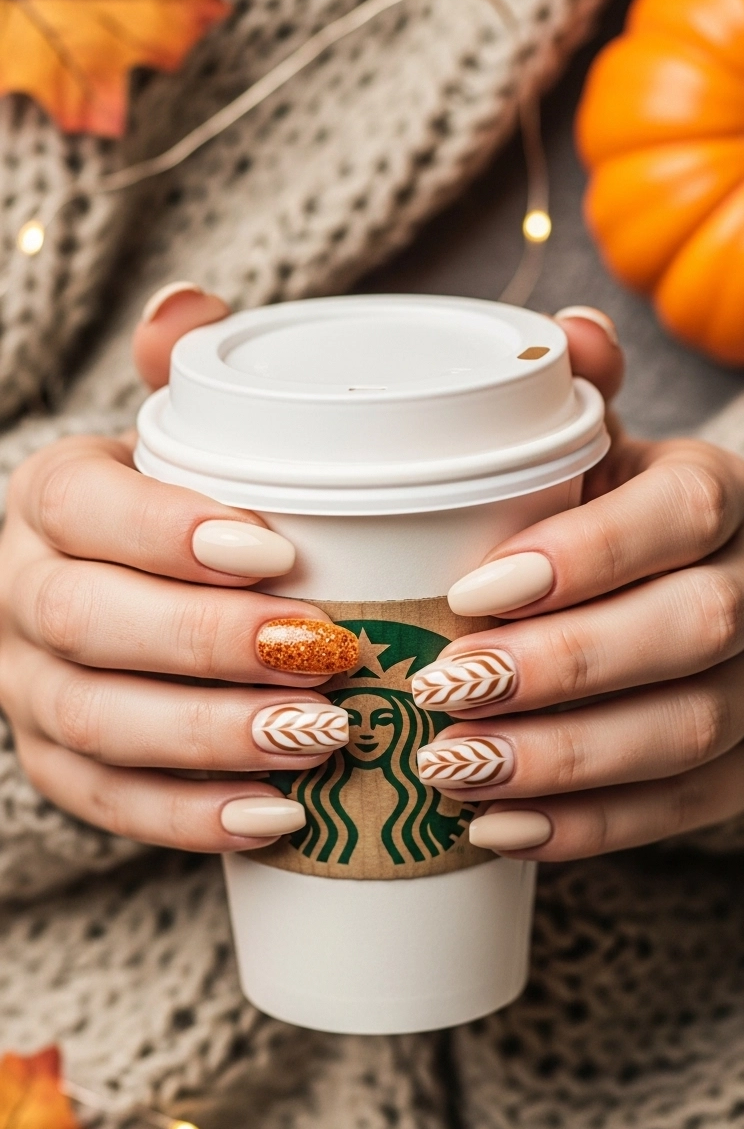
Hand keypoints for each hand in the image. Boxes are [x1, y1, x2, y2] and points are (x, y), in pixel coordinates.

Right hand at [0, 285, 357, 851]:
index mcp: (51, 499)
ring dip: (211, 737)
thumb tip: (187, 310)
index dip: (168, 531)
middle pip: (88, 624)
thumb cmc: (177, 508)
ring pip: (96, 723)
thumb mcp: (179, 433)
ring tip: (323, 739)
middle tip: (327, 656)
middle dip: (208, 645)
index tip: (278, 551)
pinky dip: (192, 816)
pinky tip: (278, 818)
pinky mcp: (56, 764)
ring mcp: (29, 688)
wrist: (125, 589)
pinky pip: (107, 803)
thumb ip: (189, 372)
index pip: (84, 506)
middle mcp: (19, 592)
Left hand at [412, 307, 743, 860]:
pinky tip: (494, 831)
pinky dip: (587, 828)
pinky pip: (685, 810)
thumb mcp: (601, 456)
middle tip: (440, 693)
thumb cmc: (613, 520)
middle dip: (560, 667)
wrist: (689, 594)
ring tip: (449, 769)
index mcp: (720, 496)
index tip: (472, 590)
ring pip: (687, 732)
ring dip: (561, 760)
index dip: (585, 555)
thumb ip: (578, 405)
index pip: (681, 516)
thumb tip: (569, 333)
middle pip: (690, 630)